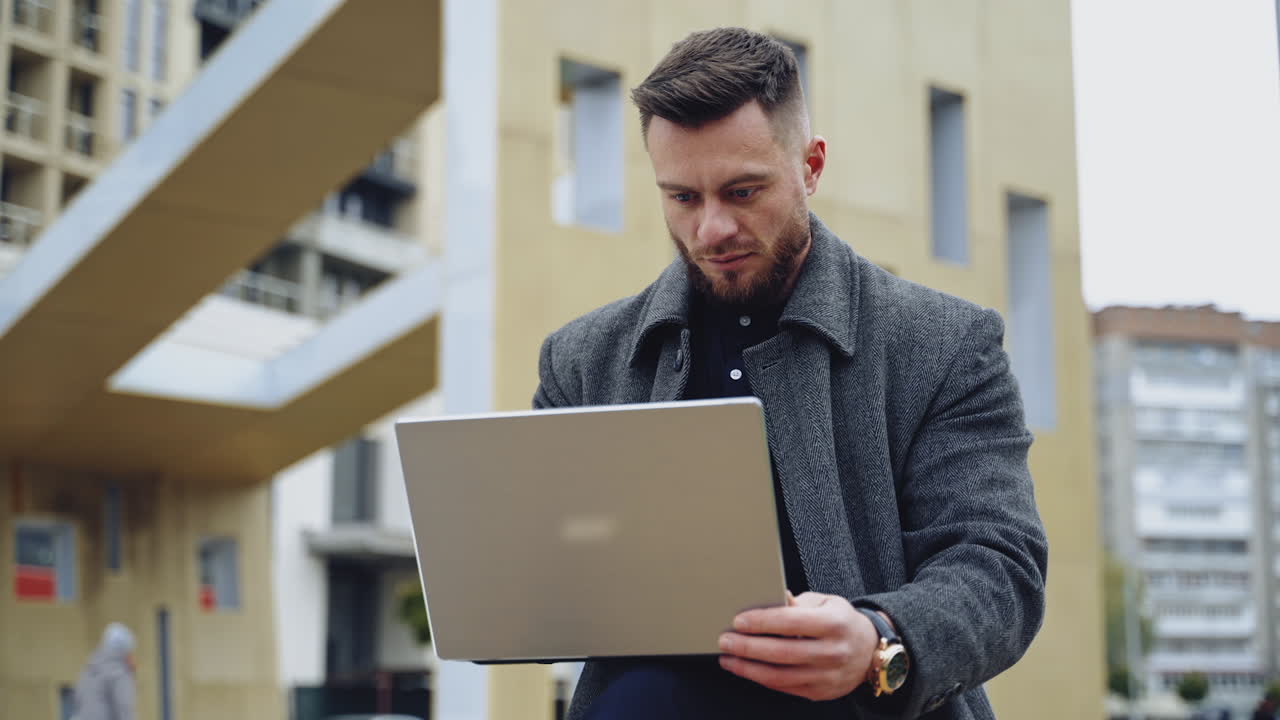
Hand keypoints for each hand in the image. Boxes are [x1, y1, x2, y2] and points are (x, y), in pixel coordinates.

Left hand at [718, 591, 878, 700]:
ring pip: (780, 676)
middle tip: (725, 640)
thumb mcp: (825, 602)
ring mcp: (827, 676)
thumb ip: (797, 603)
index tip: (738, 621)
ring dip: (748, 668)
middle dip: (748, 647)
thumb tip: (773, 598)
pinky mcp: (820, 693)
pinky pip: (785, 687)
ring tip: (729, 658)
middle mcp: (832, 652)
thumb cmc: (841, 621)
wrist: (869, 651)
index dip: (761, 622)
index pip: (790, 622)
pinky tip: (747, 669)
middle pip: (782, 652)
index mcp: (833, 623)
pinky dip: (762, 679)